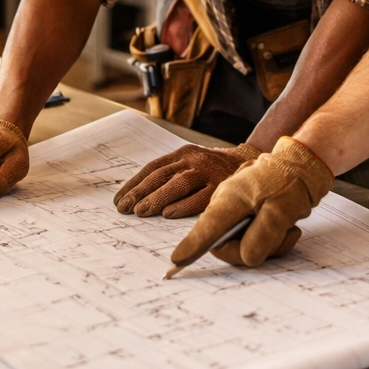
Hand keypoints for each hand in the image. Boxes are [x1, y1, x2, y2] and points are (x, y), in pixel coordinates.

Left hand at [114, 143, 258, 217]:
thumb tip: (138, 197)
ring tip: (140, 211)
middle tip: (124, 208)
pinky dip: (183, 206)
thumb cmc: (213, 169)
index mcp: (184, 153)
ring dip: (157, 198)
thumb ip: (171, 175)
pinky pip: (200, 198)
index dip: (134, 184)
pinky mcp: (222, 187)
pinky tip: (168, 214)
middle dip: (140, 192)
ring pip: (178, 184)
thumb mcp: (191, 163)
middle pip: (162, 176)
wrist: (250, 163)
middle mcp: (195, 160)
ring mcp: (209, 173)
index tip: (119, 199)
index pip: (153, 168)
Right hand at [170, 137, 333, 267]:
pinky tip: (288, 227)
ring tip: (288, 229)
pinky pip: (252, 237)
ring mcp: (235, 208)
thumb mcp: (282, 211)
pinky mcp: (245, 213)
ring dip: (269, 244)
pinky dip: (272, 239)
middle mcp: (227, 203)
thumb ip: (262, 238)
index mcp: (230, 199)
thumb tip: (246, 258)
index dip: (192, 247)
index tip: (177, 261)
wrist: (304, 163)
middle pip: (227, 243)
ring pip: (242, 243)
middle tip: (282, 238)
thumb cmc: (291, 181)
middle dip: (255, 249)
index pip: (206, 228)